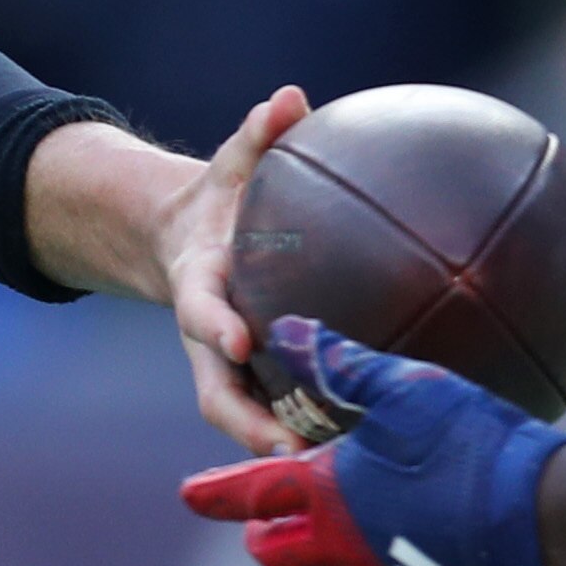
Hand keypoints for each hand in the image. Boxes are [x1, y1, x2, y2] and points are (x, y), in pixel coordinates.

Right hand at [157, 88, 310, 454]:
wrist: (188, 240)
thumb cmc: (223, 197)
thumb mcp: (232, 162)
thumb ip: (257, 134)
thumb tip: (289, 97)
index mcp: (200, 287)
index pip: (201, 313)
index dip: (215, 328)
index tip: (236, 339)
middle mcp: (214, 338)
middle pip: (222, 395)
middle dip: (251, 427)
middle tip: (294, 448)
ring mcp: (233, 368)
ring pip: (253, 419)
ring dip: (289, 446)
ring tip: (342, 469)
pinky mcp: (260, 381)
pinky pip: (287, 410)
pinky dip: (319, 429)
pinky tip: (376, 443)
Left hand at [178, 317, 565, 565]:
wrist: (543, 519)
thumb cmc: (470, 443)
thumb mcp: (405, 387)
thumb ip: (342, 362)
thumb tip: (286, 331)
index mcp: (326, 495)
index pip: (250, 495)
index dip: (215, 494)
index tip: (189, 494)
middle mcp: (343, 548)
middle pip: (275, 557)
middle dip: (261, 537)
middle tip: (262, 521)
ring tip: (321, 546)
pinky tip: (397, 559)